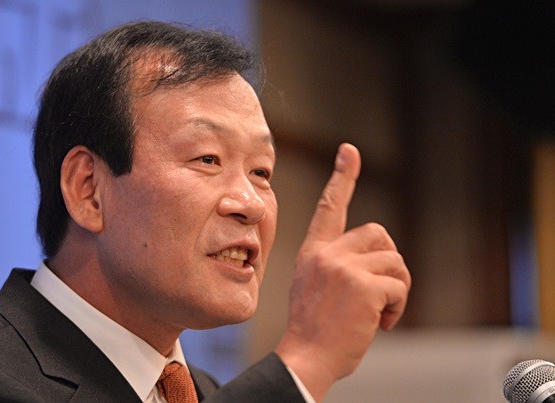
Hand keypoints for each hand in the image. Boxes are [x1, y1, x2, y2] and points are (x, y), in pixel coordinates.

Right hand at [274, 143, 410, 400]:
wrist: (307, 358)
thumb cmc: (315, 329)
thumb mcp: (316, 286)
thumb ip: (339, 264)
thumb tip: (379, 257)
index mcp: (314, 252)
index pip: (329, 207)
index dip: (342, 177)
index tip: (350, 151)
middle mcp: (327, 254)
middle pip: (379, 233)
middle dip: (389, 261)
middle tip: (383, 291)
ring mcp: (343, 267)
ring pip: (395, 261)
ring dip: (397, 288)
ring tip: (380, 312)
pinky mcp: (363, 285)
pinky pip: (399, 286)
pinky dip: (398, 307)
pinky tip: (381, 323)